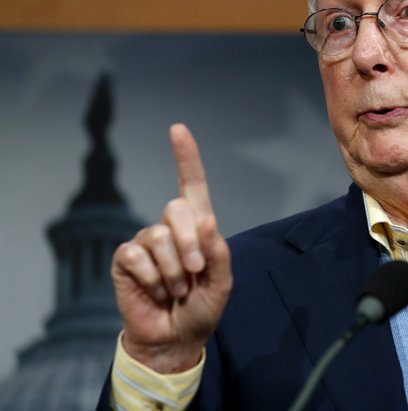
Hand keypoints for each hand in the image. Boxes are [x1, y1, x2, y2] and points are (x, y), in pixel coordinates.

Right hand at [111, 124, 232, 372]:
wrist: (175, 337)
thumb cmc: (201, 307)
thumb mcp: (221, 283)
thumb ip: (218, 252)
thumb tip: (207, 220)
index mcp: (197, 228)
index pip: (192, 186)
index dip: (185, 157)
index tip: (177, 129)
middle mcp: (169, 228)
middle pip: (176, 208)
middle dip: (190, 244)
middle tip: (195, 273)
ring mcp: (145, 242)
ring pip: (158, 237)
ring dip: (173, 271)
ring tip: (176, 289)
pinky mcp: (126, 259)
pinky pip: (137, 256)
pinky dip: (152, 279)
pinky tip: (156, 291)